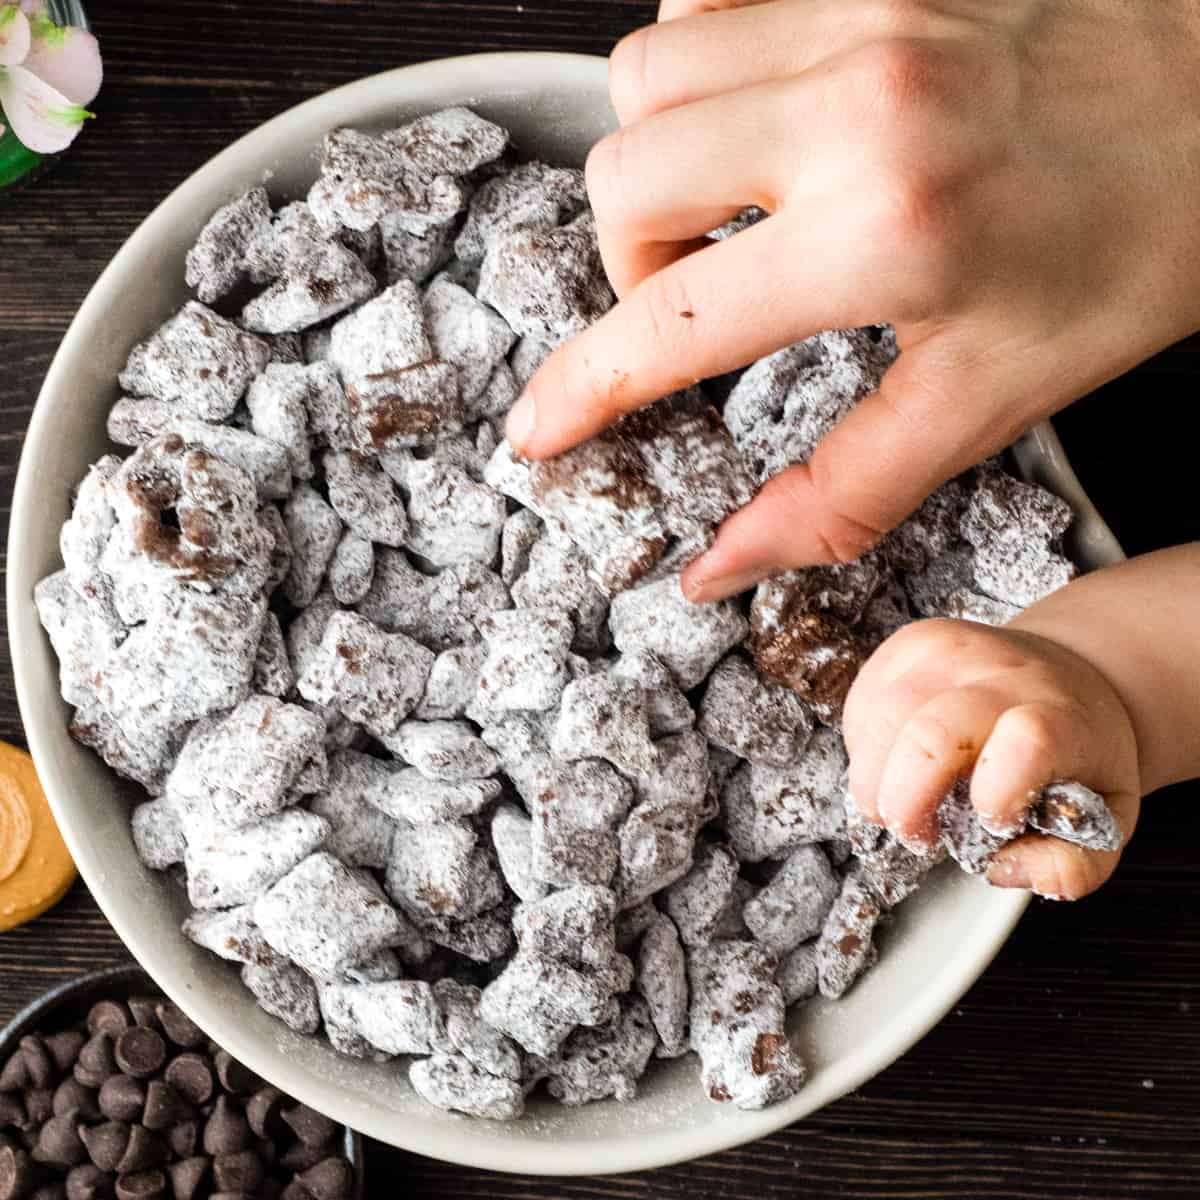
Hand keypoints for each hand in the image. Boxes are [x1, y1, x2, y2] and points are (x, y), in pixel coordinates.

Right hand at [507, 0, 1199, 599]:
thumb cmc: (1137, 247)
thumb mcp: (992, 400)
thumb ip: (840, 493)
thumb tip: (722, 565)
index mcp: (884, 233)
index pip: (668, 327)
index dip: (580, 390)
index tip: (537, 429)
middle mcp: (851, 106)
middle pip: (622, 181)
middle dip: (635, 265)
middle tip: (706, 299)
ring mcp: (854, 8)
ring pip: (643, 76)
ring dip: (660, 163)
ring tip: (737, 206)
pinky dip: (701, 63)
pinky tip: (760, 115)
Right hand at [842, 618, 1140, 899]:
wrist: (1071, 673)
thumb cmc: (1078, 753)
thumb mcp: (1106, 819)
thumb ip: (1070, 866)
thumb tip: (1002, 869)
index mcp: (1063, 718)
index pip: (1028, 742)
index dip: (997, 795)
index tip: (992, 824)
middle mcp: (1003, 674)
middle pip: (930, 734)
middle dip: (905, 803)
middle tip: (918, 834)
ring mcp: (950, 650)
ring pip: (881, 719)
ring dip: (876, 779)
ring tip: (904, 800)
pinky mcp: (908, 643)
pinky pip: (862, 705)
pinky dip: (866, 750)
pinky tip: (894, 761)